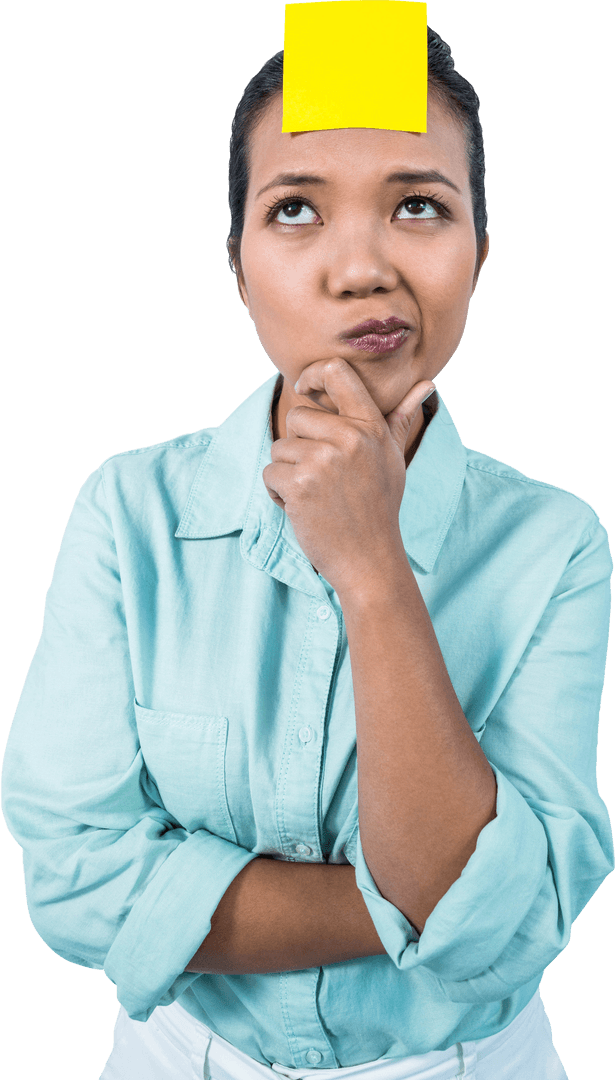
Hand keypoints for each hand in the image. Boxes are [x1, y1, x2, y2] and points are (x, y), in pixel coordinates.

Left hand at [262, 357, 434, 595]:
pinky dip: (278, 493)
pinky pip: (270, 474)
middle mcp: (349, 437)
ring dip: (288, 473)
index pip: (336, 372)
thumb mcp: (394, 458)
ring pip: (280, 447)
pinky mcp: (300, 484)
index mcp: (371, 426)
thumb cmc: (380, 507)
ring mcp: (324, 460)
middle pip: (297, 416)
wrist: (369, 558)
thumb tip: (426, 383)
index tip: (305, 388)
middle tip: (322, 476)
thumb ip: (401, 419)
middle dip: (299, 445)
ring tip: (316, 495)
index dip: (312, 374)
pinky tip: (303, 509)